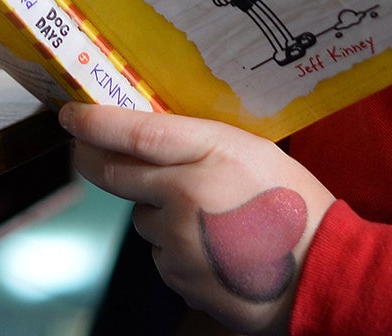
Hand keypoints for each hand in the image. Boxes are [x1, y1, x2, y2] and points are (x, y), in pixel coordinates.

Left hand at [62, 104, 335, 333]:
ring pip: (141, 217)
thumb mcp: (254, 153)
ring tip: (208, 217)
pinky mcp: (178, 277)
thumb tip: (144, 135)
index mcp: (213, 153)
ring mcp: (179, 241)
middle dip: (96, 160)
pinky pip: (159, 253)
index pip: (137, 132)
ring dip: (155, 211)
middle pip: (116, 174)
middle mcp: (187, 194)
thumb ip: (200, 144)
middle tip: (88, 150)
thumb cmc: (295, 206)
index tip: (69, 115)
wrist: (323, 275)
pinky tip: (213, 248)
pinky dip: (175, 248)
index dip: (95, 123)